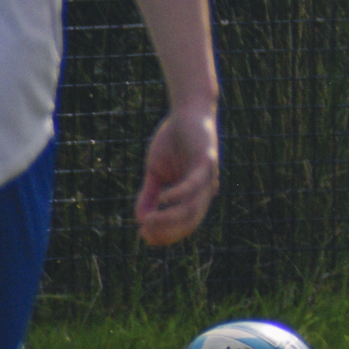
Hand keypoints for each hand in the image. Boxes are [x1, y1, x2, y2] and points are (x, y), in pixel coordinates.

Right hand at [137, 106, 219, 245]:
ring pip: (193, 207)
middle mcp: (205, 189)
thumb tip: (140, 220)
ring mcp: (208, 176)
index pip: (184, 224)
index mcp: (195, 194)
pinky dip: (179, 194)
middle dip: (167, 232)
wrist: (187, 112)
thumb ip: (150, 195)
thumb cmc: (173, 142)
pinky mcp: (207, 161)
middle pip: (191, 221)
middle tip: (145, 232)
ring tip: (149, 221)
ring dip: (170, 218)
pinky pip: (195, 184)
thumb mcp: (156, 172)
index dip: (165, 235)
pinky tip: (163, 199)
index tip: (143, 236)